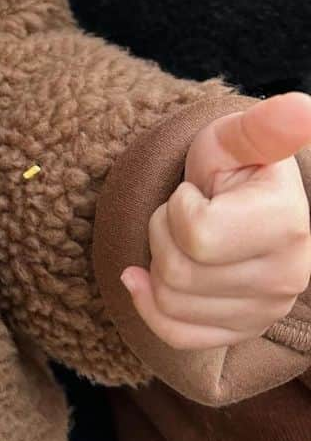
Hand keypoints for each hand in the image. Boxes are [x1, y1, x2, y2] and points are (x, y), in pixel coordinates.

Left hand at [122, 93, 310, 349]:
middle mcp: (287, 276)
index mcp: (289, 225)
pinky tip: (145, 277)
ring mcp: (266, 310)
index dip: (179, 205)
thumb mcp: (236, 139)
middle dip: (162, 232)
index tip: (198, 192)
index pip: (195, 234)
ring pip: (170, 302)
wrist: (241, 203)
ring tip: (183, 239)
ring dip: (157, 263)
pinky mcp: (241, 331)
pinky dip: (149, 304)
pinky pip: (175, 333)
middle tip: (185, 214)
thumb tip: (302, 107)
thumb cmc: (232, 166)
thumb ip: (261, 128)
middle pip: (177, 272)